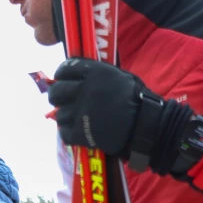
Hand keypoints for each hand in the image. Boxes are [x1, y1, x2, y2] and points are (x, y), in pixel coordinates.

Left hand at [49, 58, 202, 175]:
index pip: (65, 69)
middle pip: (56, 92)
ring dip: (67, 116)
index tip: (61, 78)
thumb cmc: (137, 99)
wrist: (146, 126)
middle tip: (63, 100)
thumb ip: (96, 74)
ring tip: (79, 117)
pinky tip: (81, 130)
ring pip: (59, 114)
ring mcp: (80, 113)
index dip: (61, 74)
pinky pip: (65, 132)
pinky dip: (70, 132)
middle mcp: (84, 90)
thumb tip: (75, 74)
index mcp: (95, 73)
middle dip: (58, 95)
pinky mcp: (80, 133)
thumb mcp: (119, 76)